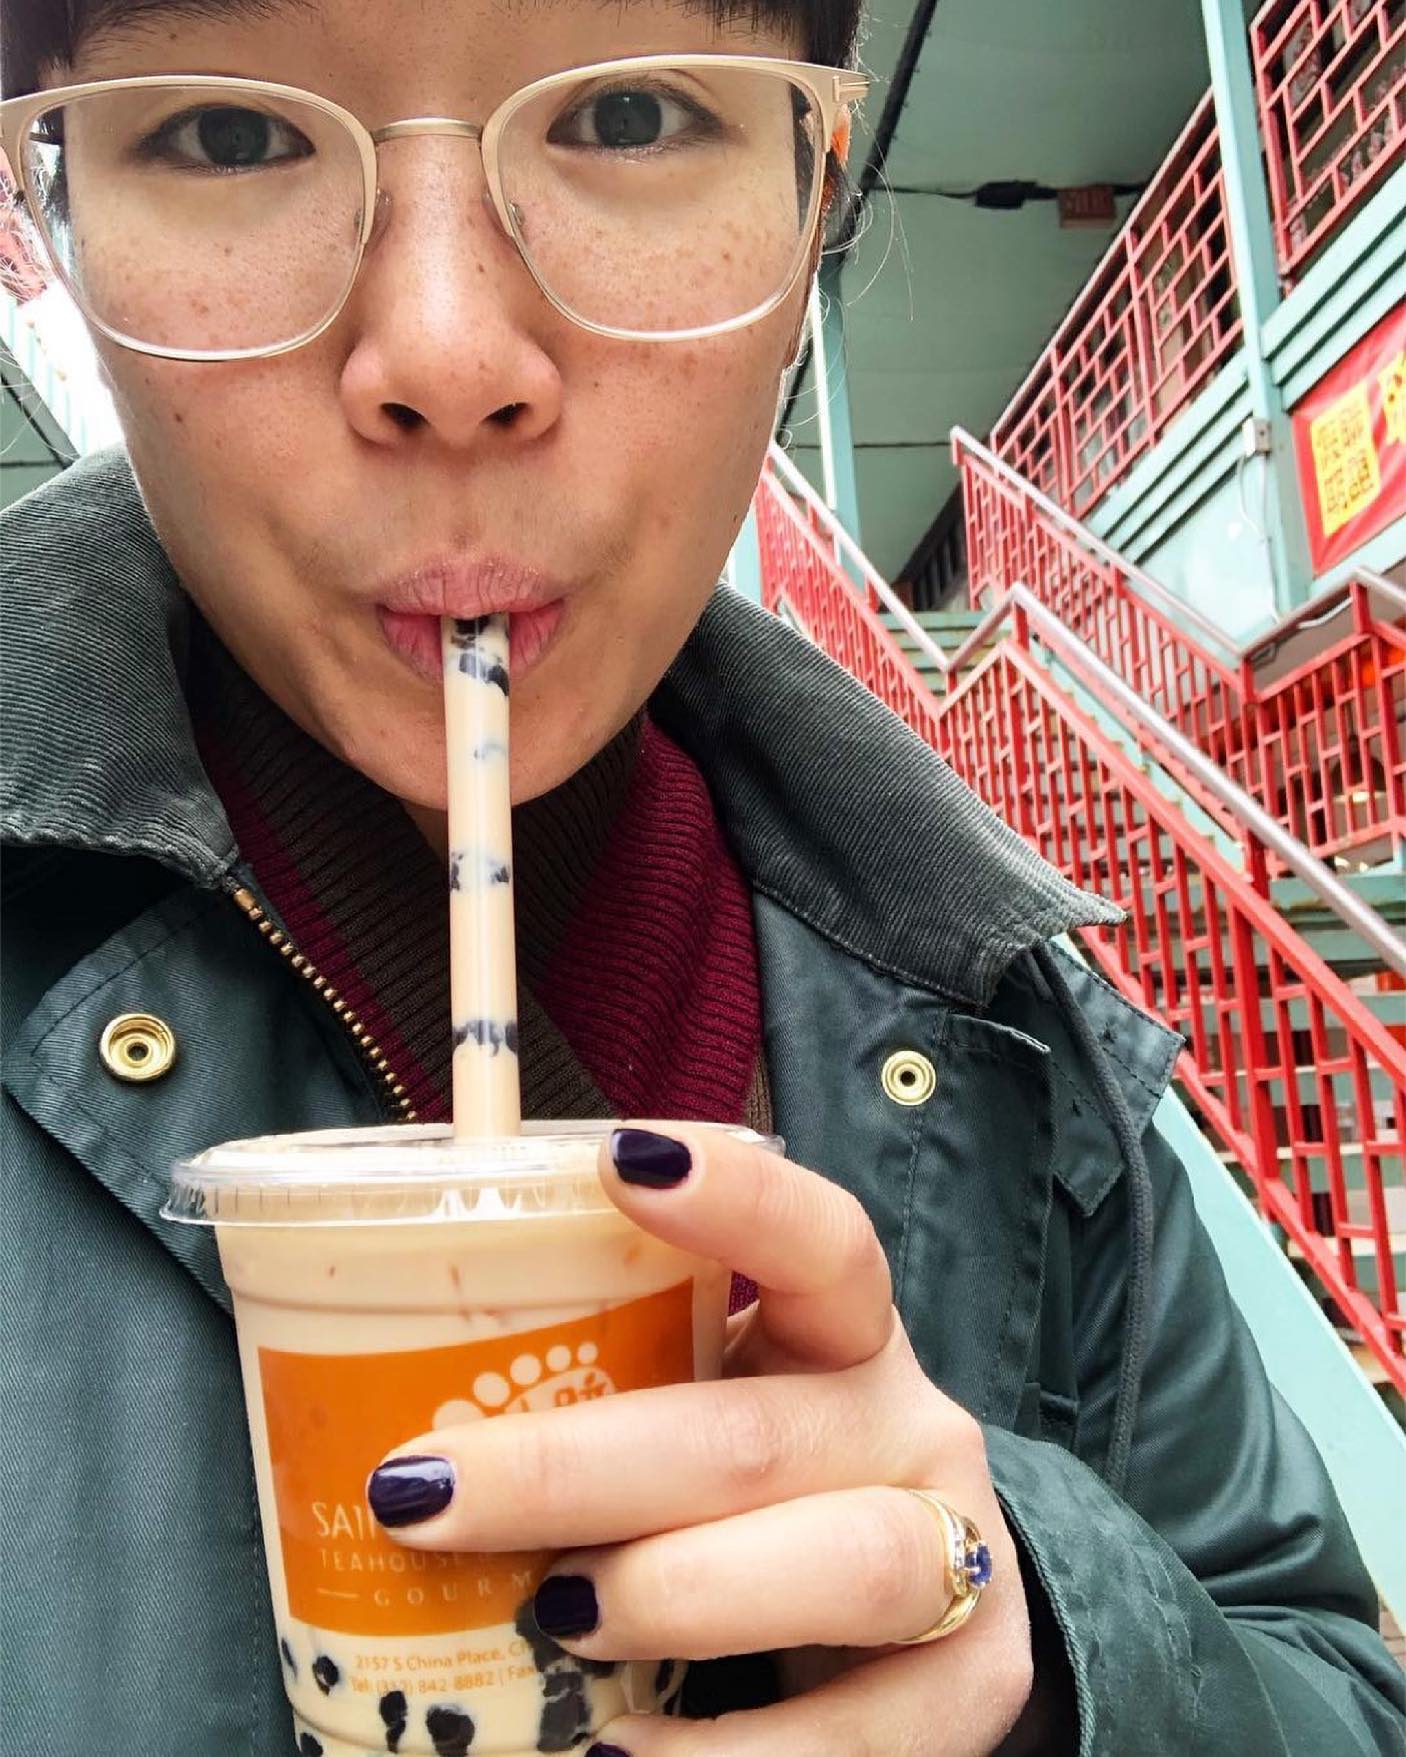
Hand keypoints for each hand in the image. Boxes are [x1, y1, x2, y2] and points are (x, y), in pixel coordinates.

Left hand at [371, 1125, 1034, 1753]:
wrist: (909, 1612)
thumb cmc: (752, 1479)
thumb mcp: (701, 1400)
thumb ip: (607, 1382)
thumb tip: (389, 1400)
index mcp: (844, 1332)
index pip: (820, 1241)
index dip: (736, 1198)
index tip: (617, 1157)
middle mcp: (911, 1425)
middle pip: (760, 1434)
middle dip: (578, 1467)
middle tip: (423, 1493)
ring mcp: (959, 1556)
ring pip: (843, 1563)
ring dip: (676, 1592)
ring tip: (553, 1618)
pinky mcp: (970, 1693)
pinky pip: (861, 1737)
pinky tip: (619, 1755)